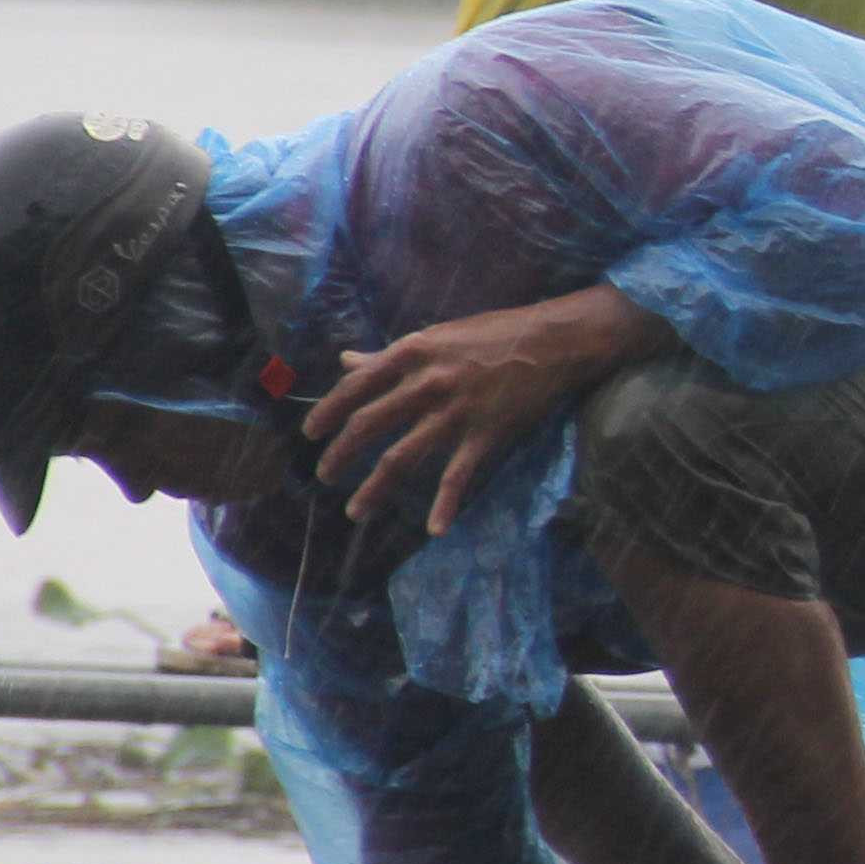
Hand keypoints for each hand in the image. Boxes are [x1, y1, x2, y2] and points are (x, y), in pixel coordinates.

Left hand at [305, 287, 668, 533]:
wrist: (555, 341)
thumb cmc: (494, 334)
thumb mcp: (436, 336)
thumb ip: (388, 355)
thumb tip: (346, 361)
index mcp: (411, 353)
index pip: (354, 387)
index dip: (326, 413)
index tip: (310, 434)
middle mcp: (427, 383)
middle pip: (368, 425)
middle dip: (339, 455)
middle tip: (324, 475)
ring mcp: (456, 412)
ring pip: (400, 458)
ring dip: (373, 489)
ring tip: (355, 511)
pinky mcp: (485, 434)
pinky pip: (458, 477)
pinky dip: (445, 505)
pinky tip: (434, 529)